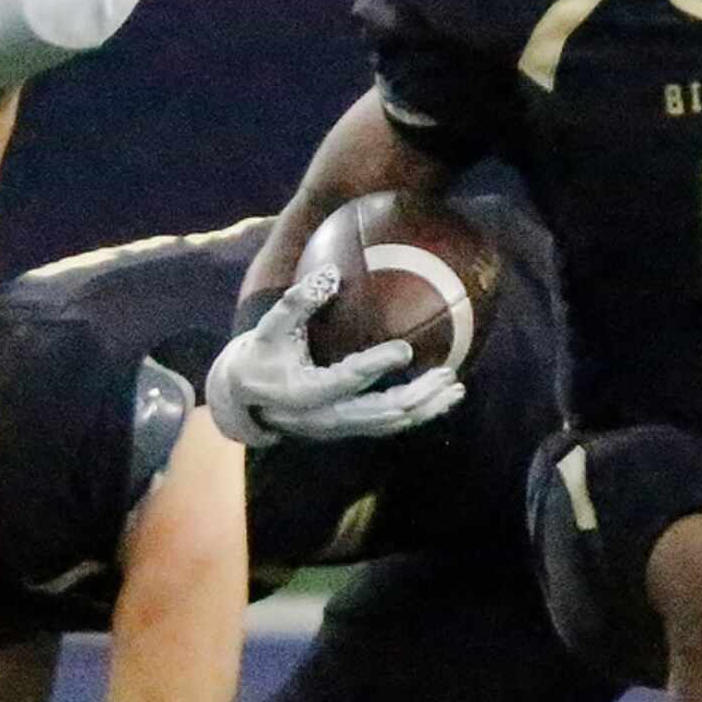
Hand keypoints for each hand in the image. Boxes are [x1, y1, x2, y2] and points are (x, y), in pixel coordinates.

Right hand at [206, 268, 464, 445]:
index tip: (405, 348)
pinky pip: (388, 425)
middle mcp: (325, 417)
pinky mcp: (348, 429)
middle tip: (447, 373)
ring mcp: (339, 427)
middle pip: (380, 413)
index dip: (376, 366)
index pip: (346, 379)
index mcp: (305, 393)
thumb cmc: (261, 354)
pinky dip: (418, 414)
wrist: (246, 400)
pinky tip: (441, 397)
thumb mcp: (269, 328)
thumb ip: (296, 302)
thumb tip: (329, 272)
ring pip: (390, 425)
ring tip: (456, 389)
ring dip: (426, 408)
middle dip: (417, 396)